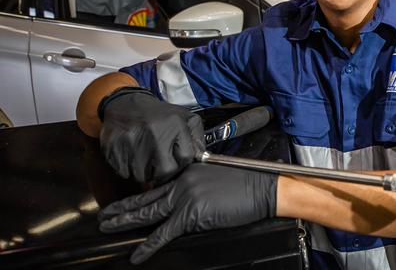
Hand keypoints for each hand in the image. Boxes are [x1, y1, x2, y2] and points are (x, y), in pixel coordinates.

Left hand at [98, 163, 277, 264]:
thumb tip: (183, 205)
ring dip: (125, 221)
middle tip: (103, 215)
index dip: (139, 195)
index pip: (157, 184)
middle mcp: (182, 180)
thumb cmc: (246, 184)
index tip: (126, 200)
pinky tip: (137, 254)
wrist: (261, 189)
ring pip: (148, 212)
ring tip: (108, 227)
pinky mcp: (191, 214)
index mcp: (188, 170)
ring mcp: (185, 196)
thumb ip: (196, 187)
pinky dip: (148, 245)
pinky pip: (163, 233)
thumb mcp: (215, 178)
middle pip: (146, 197)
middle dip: (122, 207)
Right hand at [100, 88, 204, 182]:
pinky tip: (130, 155)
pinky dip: (128, 169)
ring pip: (143, 176)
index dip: (181, 163)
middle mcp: (155, 133)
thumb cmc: (160, 117)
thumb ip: (197, 138)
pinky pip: (124, 173)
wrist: (126, 104)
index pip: (186, 159)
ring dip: (144, 171)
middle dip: (163, 172)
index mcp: (175, 125)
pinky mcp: (113, 149)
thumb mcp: (185, 118)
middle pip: (165, 172)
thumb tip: (201, 158)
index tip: (176, 159)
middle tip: (158, 162)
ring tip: (144, 155)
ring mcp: (133, 142)